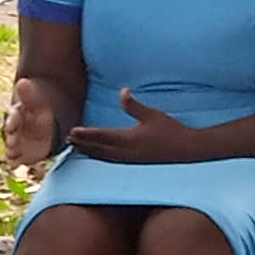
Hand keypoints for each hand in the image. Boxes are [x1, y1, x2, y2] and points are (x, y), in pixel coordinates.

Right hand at [1, 77, 64, 169]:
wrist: (45, 128)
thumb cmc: (38, 114)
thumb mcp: (37, 104)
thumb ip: (29, 95)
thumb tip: (22, 81)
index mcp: (15, 116)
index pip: (12, 118)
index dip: (12, 122)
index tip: (13, 125)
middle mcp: (11, 131)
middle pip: (8, 135)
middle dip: (10, 138)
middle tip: (13, 141)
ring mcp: (14, 144)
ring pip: (10, 148)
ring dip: (11, 151)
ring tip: (14, 152)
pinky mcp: (19, 155)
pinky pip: (14, 160)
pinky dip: (14, 163)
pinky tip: (15, 165)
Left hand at [59, 89, 196, 163]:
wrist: (187, 150)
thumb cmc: (171, 131)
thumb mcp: (152, 115)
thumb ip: (134, 105)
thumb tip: (122, 91)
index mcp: (129, 139)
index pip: (102, 136)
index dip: (86, 134)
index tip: (72, 131)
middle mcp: (126, 152)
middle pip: (99, 148)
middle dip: (83, 143)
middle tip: (68, 139)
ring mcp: (130, 160)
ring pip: (104, 156)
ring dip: (89, 151)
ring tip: (76, 147)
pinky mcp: (135, 163)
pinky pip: (112, 160)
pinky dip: (100, 157)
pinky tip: (97, 154)